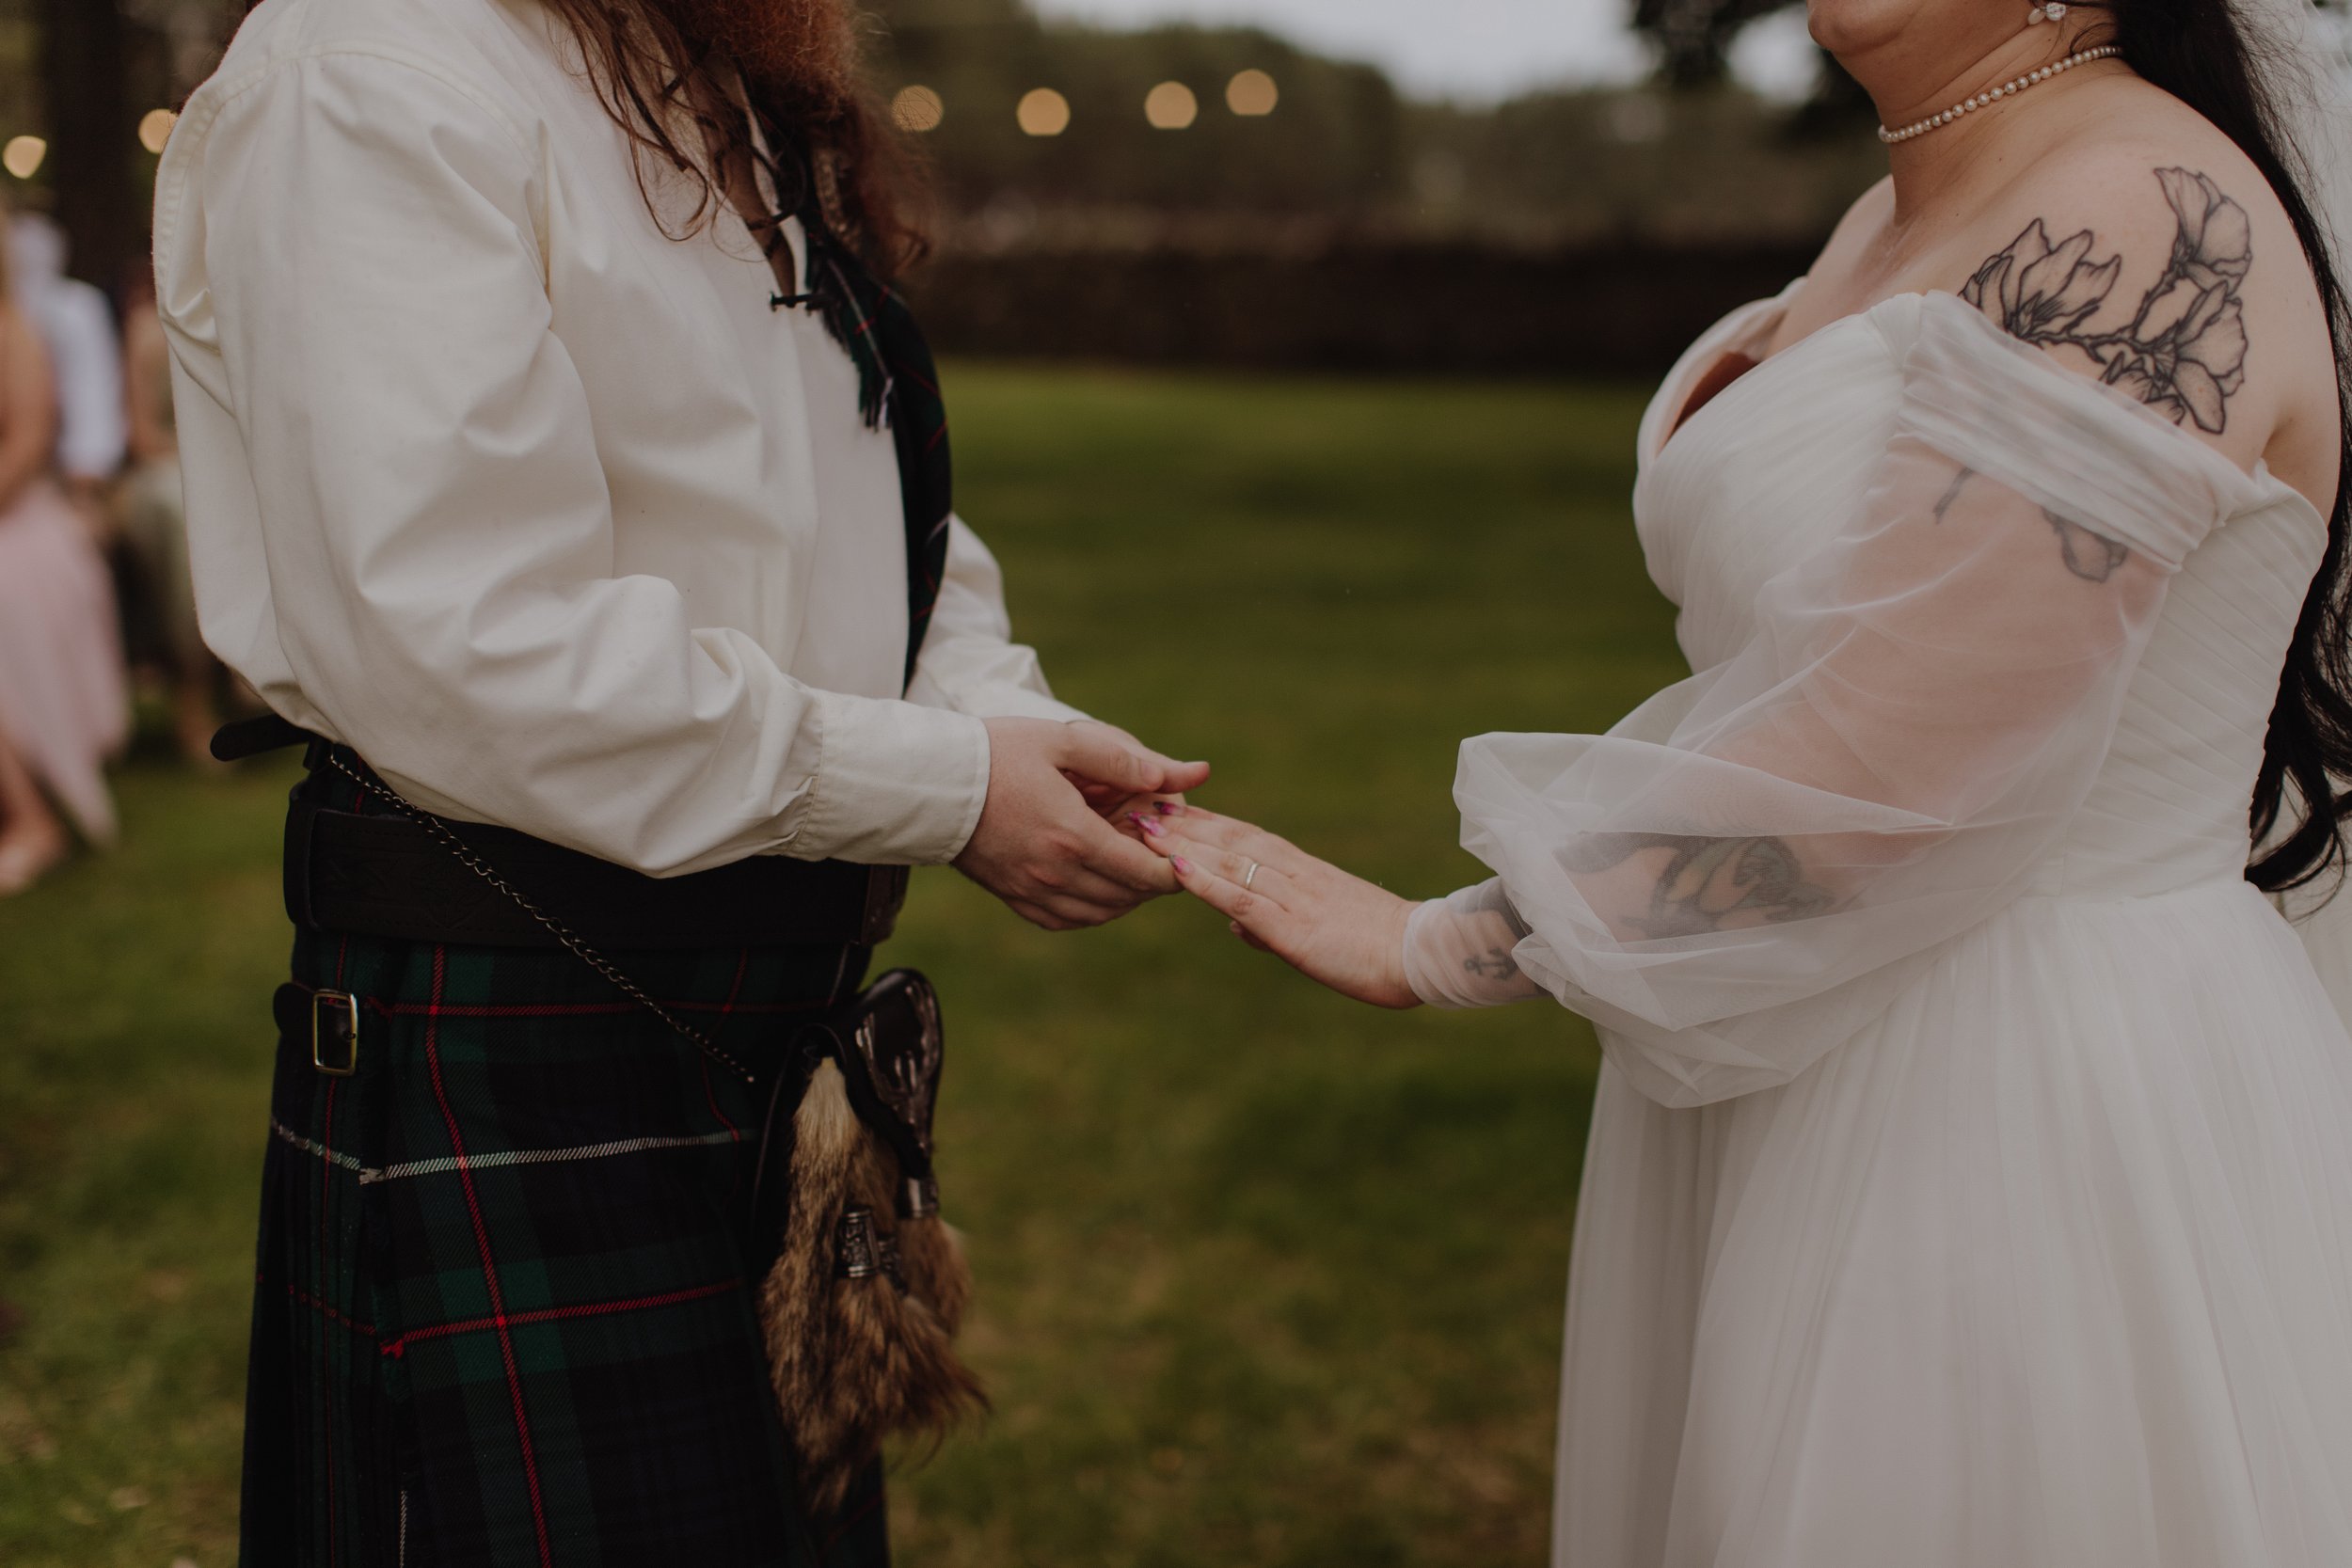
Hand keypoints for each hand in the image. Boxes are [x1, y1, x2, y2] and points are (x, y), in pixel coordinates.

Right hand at [956, 719, 1211, 929]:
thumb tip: (1176, 776)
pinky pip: (1067, 920)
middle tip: (1164, 855)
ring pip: (1101, 912)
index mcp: (1074, 835)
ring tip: (1135, 870)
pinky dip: (1094, 910)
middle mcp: (1056, 872)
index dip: (1175, 867)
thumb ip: (1122, 760)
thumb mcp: (1062, 742)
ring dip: (1127, 896)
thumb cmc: (995, 754)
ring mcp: (1033, 890)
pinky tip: (1099, 888)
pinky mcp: (1013, 897)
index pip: (1146, 871)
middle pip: (1128, 895)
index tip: (1184, 851)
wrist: (930, 784)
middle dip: (1155, 879)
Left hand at [1134, 806, 1420, 1007]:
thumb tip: (1235, 924)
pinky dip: (1206, 881)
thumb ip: (1273, 926)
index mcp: (1305, 873)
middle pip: (1231, 839)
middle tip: (1141, 802)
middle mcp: (1295, 874)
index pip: (1246, 838)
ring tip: (1144, 826)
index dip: (1206, 822)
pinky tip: (1175, 867)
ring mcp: (1294, 897)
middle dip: (1184, 822)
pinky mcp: (1294, 927)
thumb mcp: (1319, 933)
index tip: (1169, 808)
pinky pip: (1242, 898)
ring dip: (1183, 842)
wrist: (1423, 954)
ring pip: (1229, 861)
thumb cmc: (1380, 948)